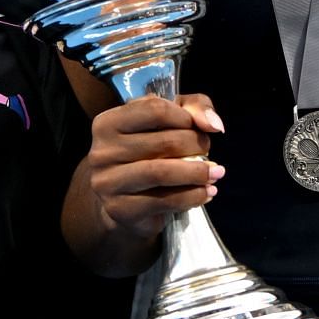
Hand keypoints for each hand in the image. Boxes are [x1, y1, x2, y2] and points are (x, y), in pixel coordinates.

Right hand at [87, 93, 224, 240]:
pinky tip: (205, 193)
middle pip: (164, 141)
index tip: (197, 127)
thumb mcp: (166, 122)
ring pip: (162, 172)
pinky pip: (165, 201)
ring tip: (216, 173)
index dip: (185, 117)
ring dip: (198, 173)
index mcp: (107, 123)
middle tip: (208, 151)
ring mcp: (108, 183)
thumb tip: (214, 124)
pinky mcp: (120, 210)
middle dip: (196, 145)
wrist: (122, 203)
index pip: (154, 109)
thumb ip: (192, 108)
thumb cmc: (146, 154)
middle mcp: (102, 152)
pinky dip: (193, 196)